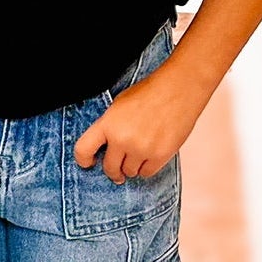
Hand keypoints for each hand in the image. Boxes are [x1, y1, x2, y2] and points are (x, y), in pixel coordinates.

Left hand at [72, 63, 205, 183]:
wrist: (178, 89)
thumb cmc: (150, 92)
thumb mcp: (119, 105)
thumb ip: (110, 127)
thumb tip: (106, 146)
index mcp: (108, 124)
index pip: (83, 150)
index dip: (83, 160)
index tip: (88, 163)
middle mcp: (122, 139)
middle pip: (110, 168)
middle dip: (113, 170)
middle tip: (117, 170)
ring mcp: (141, 149)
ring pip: (130, 172)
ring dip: (132, 167)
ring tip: (138, 154)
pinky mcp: (160, 155)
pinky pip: (147, 173)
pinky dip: (147, 168)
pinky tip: (149, 156)